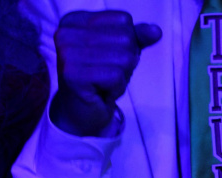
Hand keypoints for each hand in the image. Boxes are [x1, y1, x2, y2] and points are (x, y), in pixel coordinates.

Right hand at [50, 10, 161, 135]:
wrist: (80, 113)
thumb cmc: (99, 79)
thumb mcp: (120, 52)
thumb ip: (136, 38)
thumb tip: (156, 31)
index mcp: (75, 21)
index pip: (123, 20)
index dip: (127, 42)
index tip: (108, 58)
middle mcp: (66, 34)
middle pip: (125, 39)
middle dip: (125, 62)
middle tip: (106, 75)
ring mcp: (67, 54)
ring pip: (123, 58)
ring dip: (121, 77)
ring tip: (104, 84)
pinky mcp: (73, 75)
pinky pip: (116, 76)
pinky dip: (116, 88)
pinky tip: (102, 92)